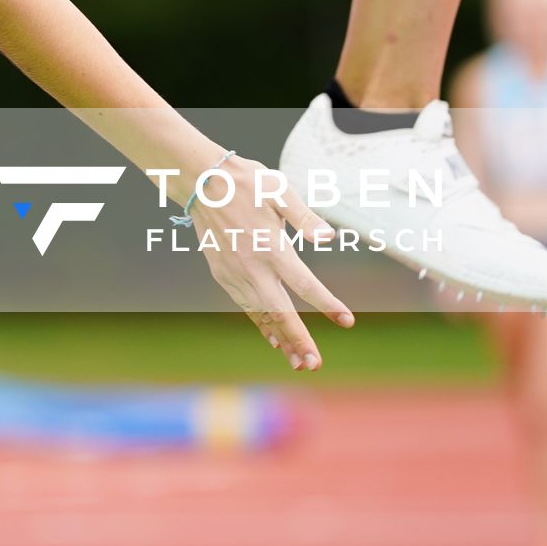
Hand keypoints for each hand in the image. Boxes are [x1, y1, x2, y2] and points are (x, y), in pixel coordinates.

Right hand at [190, 154, 354, 369]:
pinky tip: (272, 338)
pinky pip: (245, 305)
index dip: (327, 304)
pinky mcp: (222, 273)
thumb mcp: (279, 189)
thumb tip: (329, 238)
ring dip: (281, 338)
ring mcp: (233, 273)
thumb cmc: (245, 181)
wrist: (200, 181)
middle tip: (315, 364)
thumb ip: (305, 217)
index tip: (346, 320)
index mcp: (270, 247)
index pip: (304, 284)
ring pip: (261, 314)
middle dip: (299, 340)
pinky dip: (260, 323)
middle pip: (280, 312)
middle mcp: (251, 266)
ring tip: (298, 360)